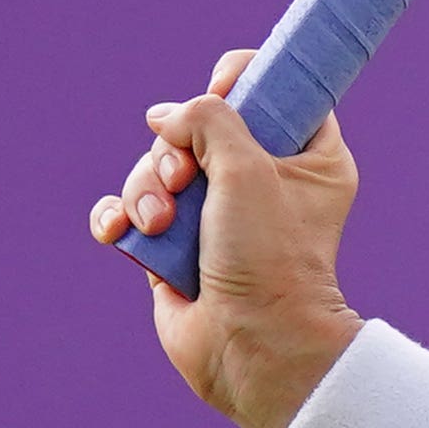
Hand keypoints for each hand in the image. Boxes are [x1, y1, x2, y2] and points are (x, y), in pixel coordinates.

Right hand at [85, 47, 364, 427]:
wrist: (249, 347)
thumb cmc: (269, 259)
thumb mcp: (248, 168)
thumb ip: (208, 120)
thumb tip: (165, 117)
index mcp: (308, 159)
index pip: (277, 91)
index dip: (242, 80)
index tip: (220, 87)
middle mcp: (261, 184)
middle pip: (199, 128)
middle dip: (174, 150)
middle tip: (182, 180)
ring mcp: (215, 218)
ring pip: (158, 169)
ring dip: (146, 190)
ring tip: (159, 225)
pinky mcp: (174, 249)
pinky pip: (131, 213)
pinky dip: (120, 218)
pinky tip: (122, 232)